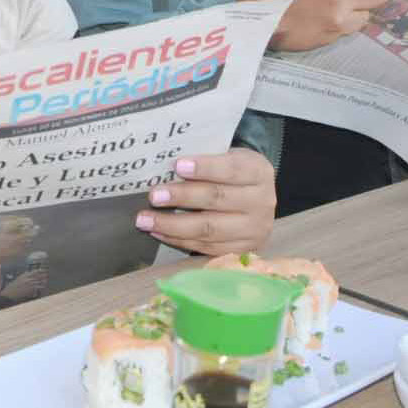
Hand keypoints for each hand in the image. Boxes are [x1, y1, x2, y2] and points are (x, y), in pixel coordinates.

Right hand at [0, 269, 47, 299]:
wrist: (11, 291)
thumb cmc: (14, 285)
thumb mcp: (19, 278)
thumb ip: (25, 275)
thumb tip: (28, 273)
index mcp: (25, 275)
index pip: (34, 271)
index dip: (40, 270)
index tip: (43, 270)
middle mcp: (28, 278)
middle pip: (38, 276)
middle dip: (43, 275)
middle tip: (46, 274)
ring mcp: (29, 284)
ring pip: (39, 281)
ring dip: (43, 280)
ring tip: (46, 280)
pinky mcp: (30, 289)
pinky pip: (37, 287)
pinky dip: (41, 286)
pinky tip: (44, 286)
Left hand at [135, 149, 275, 254]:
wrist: (256, 198)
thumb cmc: (232, 172)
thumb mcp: (228, 156)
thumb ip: (205, 159)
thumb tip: (163, 166)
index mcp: (259, 172)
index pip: (231, 169)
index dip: (204, 168)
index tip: (177, 165)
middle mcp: (262, 202)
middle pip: (217, 199)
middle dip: (182, 197)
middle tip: (153, 195)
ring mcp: (255, 230)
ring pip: (209, 229)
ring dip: (173, 225)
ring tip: (145, 219)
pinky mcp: (242, 250)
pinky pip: (206, 247)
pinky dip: (178, 240)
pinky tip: (158, 232)